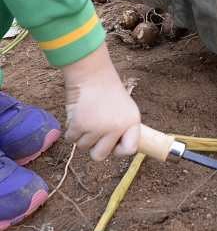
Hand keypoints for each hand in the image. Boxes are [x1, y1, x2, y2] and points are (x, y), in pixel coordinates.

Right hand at [61, 44, 140, 160]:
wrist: (92, 75)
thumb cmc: (108, 91)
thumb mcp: (126, 110)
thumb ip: (124, 129)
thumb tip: (115, 150)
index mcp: (132, 124)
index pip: (129, 150)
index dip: (118, 150)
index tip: (112, 144)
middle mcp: (117, 128)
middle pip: (100, 156)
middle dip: (94, 148)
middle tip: (93, 133)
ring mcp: (98, 129)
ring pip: (83, 147)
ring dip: (81, 136)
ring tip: (87, 118)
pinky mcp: (80, 125)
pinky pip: (71, 138)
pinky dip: (71, 130)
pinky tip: (78, 116)